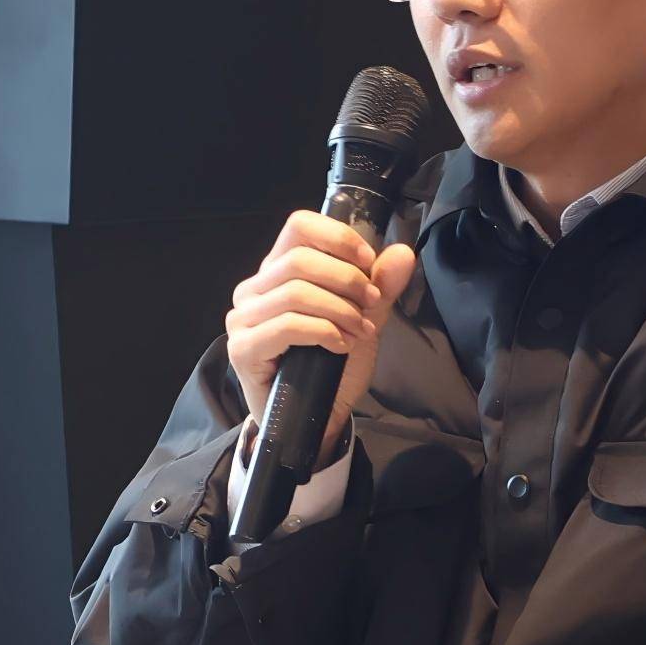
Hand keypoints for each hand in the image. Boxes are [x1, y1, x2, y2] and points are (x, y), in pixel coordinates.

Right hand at [224, 213, 420, 463]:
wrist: (315, 418)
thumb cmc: (330, 366)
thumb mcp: (364, 320)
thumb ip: (380, 288)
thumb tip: (402, 253)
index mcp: (277, 271)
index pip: (298, 226)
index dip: (338, 238)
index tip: (369, 263)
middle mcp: (253, 289)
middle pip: (299, 259)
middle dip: (347, 281)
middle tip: (371, 306)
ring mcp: (242, 319)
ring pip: (295, 292)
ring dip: (339, 311)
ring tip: (359, 332)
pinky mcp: (242, 348)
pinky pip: (286, 325)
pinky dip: (322, 332)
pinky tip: (340, 346)